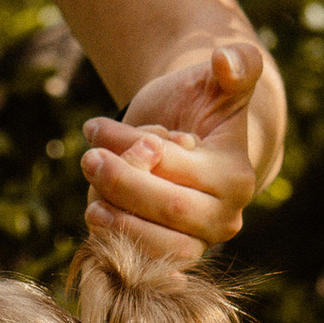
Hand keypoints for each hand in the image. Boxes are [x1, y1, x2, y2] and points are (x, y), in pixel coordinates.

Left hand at [80, 38, 269, 272]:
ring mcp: (197, 244)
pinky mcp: (169, 259)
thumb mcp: (220, 79)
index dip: (131, 148)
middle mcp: (223, 219)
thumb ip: (236, 64)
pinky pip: (138, 263)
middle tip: (87, 158)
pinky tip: (98, 212)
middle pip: (168, 212)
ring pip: (153, 247)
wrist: (190, 139)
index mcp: (236, 177)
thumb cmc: (202, 104)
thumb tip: (224, 59)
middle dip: (120, 184)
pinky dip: (111, 242)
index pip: (175, 169)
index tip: (95, 126)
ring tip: (91, 195)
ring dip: (113, 220)